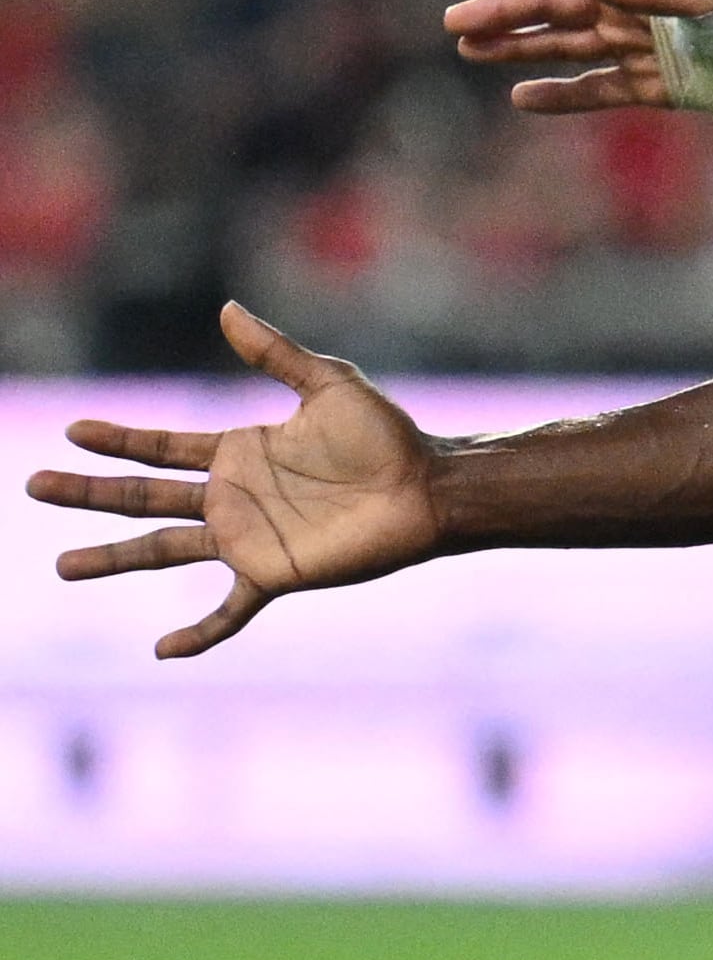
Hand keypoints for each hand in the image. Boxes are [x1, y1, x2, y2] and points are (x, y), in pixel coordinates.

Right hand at [27, 303, 439, 656]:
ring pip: (163, 549)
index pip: (160, 446)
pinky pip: (228, 612)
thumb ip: (275, 353)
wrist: (427, 489)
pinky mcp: (274, 574)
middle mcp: (233, 496)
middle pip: (144, 496)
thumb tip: (225, 309)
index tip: (72, 433)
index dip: (117, 440)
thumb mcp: (327, 383)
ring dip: (112, 556)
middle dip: (89, 492)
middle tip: (34, 486)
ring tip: (63, 565)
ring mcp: (248, 538)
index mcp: (238, 450)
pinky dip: (199, 633)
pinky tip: (162, 651)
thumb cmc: (386, 437)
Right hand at [444, 0, 712, 112]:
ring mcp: (647, 47)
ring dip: (519, 47)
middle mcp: (640, 7)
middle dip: (506, 12)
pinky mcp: (660, 88)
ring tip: (470, 52)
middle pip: (558, 4)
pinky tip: (522, 97)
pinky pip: (599, 90)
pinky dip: (562, 94)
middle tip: (454, 24)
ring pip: (569, 45)